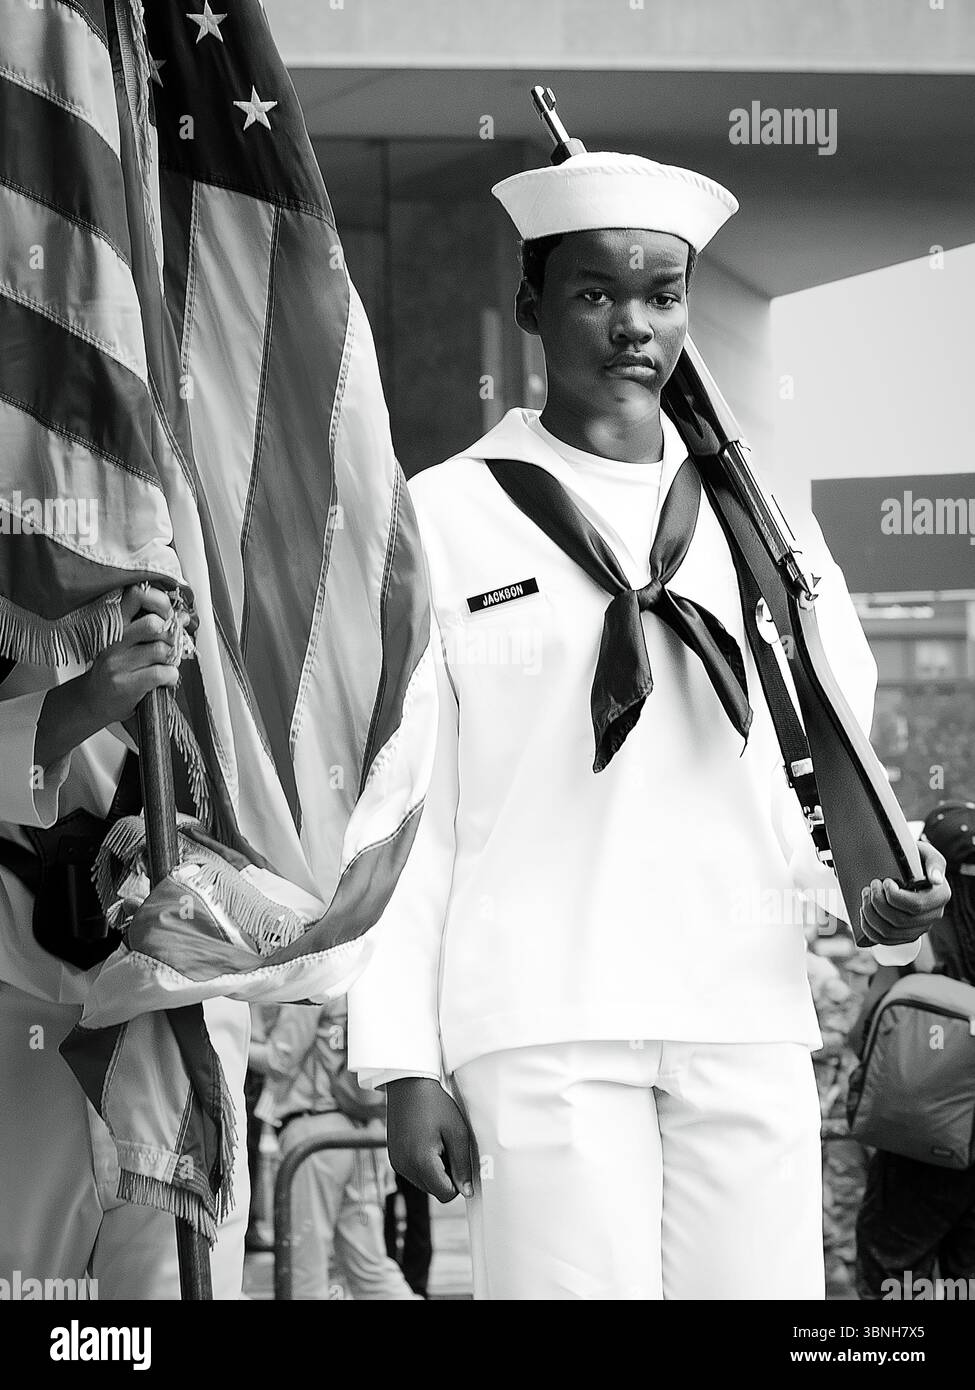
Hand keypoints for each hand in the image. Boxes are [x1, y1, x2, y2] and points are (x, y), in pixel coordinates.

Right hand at [80, 584, 189, 726]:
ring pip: (161, 650)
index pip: (135, 596)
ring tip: (167, 666)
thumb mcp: (125, 643)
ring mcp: (118, 663)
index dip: (160, 601)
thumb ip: (150, 629)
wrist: (92, 701)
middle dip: (171, 636)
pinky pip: (162, 673)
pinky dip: (171, 677)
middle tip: (172, 647)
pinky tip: (165, 680)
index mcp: (115, 626)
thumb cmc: (115, 670)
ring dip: (172, 660)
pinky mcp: (126, 684)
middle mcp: (114, 641)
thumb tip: (182, 616)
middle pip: (154, 624)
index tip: (170, 615)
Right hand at [384, 1077, 475, 1203]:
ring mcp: (397, 1163)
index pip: (446, 1194)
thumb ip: (463, 1165)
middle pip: (435, 1191)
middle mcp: (405, 1167)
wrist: (408, 1084)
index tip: (460, 1160)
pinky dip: (423, 1165)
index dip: (459, 1182)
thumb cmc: (435, 1104)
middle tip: (449, 1147)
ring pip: (424, 1184)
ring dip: (435, 1171)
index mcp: (421, 1162)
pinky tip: (426, 1142)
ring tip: (437, 1143)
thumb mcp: (457, 1132)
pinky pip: (413, 1173)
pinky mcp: (394, 1157)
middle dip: (446, 1176)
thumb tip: (467, 1191)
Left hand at [859, 840, 950, 945]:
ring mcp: (918, 928)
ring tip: (864, 895)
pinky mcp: (904, 934)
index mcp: (940, 896)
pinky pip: (884, 940)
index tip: (884, 881)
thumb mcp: (925, 853)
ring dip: (870, 914)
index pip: (916, 905)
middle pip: (899, 920)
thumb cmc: (914, 859)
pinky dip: (869, 928)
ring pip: (889, 931)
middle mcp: (932, 916)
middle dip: (878, 902)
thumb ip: (934, 862)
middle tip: (870, 886)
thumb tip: (935, 879)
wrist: (905, 869)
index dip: (895, 897)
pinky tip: (863, 912)